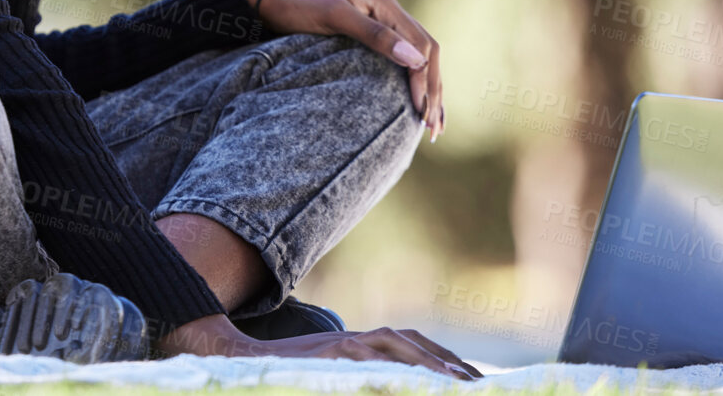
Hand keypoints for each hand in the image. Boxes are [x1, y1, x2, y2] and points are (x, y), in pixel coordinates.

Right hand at [155, 313, 482, 378]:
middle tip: (480, 384)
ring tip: (459, 383)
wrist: (243, 361)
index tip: (472, 379)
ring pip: (399, 346)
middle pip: (414, 342)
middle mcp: (358, 339)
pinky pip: (371, 360)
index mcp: (362, 345)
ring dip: (432, 362)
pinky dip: (397, 368)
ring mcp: (345, 345)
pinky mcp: (332, 355)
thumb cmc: (288, 375)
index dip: (443, 359)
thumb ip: (361, 378)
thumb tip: (387, 383)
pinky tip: (417, 379)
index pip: (412, 346)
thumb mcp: (333, 377)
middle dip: (449, 362)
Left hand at [244, 0, 445, 141]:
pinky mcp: (371, 32)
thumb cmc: (300, 4)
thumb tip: (416, 61)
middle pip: (427, 52)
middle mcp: (389, 10)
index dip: (426, 81)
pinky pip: (402, 56)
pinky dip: (414, 79)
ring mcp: (382, 20)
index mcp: (386, 3)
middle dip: (434, 90)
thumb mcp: (335, 18)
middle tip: (433, 129)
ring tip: (433, 125)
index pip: (421, 45)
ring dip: (430, 88)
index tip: (422, 114)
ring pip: (419, 56)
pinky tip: (415, 100)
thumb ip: (375, 36)